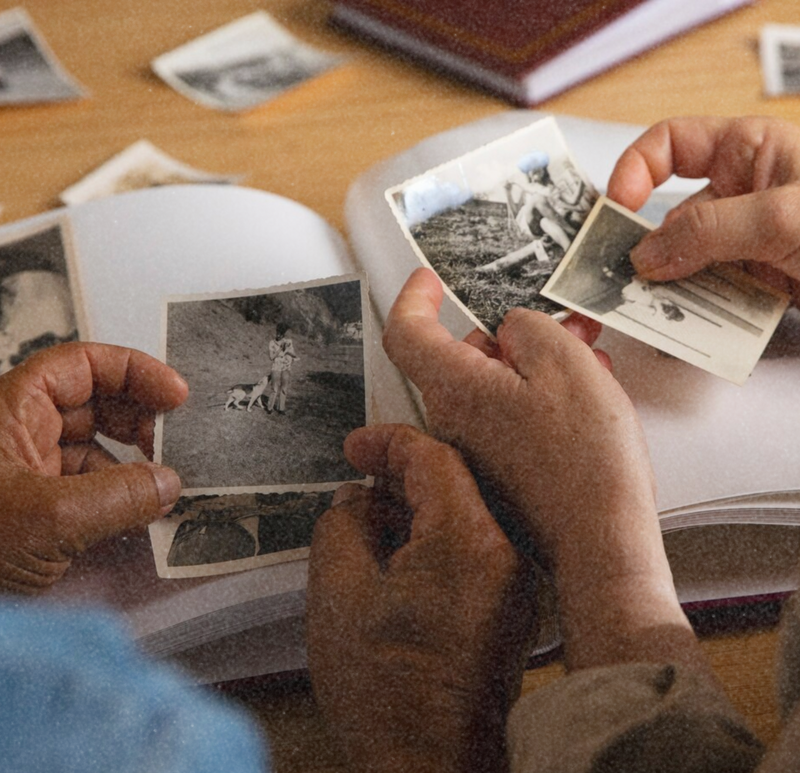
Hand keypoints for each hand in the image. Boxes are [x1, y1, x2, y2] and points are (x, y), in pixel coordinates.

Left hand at [0, 342, 187, 592]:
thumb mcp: (46, 519)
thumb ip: (118, 498)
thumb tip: (169, 484)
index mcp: (11, 410)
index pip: (82, 365)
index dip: (134, 372)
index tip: (176, 396)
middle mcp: (20, 434)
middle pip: (95, 403)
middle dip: (141, 419)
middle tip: (176, 442)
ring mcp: (28, 472)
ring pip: (95, 448)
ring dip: (134, 462)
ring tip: (165, 485)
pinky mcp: (35, 509)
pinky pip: (89, 488)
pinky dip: (120, 496)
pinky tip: (140, 514)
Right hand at [307, 424, 536, 772]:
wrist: (428, 767)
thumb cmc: (386, 693)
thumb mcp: (337, 592)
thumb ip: (342, 524)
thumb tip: (358, 498)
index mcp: (468, 542)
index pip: (434, 458)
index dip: (388, 443)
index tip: (356, 447)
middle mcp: (504, 556)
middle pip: (453, 484)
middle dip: (400, 477)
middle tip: (358, 483)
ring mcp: (512, 585)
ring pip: (462, 516)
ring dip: (415, 510)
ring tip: (369, 526)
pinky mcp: (508, 610)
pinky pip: (471, 550)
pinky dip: (433, 541)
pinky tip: (396, 558)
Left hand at [382, 271, 709, 676]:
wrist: (601, 541)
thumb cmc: (584, 462)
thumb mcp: (565, 363)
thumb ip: (529, 328)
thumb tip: (514, 330)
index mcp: (457, 388)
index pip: (407, 332)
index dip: (416, 298)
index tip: (431, 280)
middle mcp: (454, 420)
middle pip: (464, 356)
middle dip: (512, 333)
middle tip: (563, 322)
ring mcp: (475, 448)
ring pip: (494, 385)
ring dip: (535, 364)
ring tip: (589, 357)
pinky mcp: (498, 468)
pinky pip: (507, 416)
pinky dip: (537, 396)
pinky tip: (583, 394)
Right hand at [607, 115, 799, 302]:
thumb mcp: (781, 216)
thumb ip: (708, 231)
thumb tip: (644, 255)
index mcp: (749, 150)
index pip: (671, 144)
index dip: (635, 170)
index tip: (615, 210)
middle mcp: (742, 193)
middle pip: (668, 216)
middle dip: (644, 248)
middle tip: (620, 280)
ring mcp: (746, 240)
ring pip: (683, 262)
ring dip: (668, 288)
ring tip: (652, 313)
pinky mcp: (756, 281)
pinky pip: (708, 296)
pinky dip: (693, 314)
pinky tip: (685, 328)